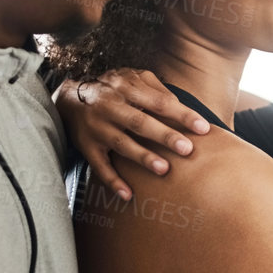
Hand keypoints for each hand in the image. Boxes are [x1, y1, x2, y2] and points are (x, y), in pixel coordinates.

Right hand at [54, 68, 211, 198]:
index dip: (182, 115)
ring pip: (121, 144)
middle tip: (187, 149)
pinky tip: (127, 194)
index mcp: (126, 88)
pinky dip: (112, 181)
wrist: (68, 98)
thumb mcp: (132, 77)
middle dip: (165, 136)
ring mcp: (97, 128)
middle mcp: (110, 107)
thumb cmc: (112, 88)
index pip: (159, 102)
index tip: (203, 128)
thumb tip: (181, 104)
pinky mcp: (87, 146)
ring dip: (142, 157)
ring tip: (164, 169)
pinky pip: (99, 166)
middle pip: (140, 122)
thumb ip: (156, 88)